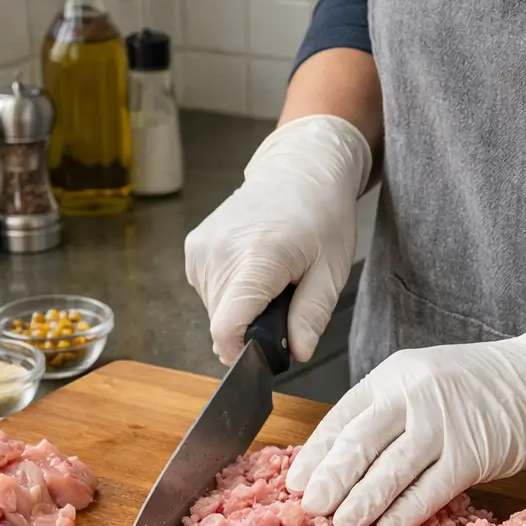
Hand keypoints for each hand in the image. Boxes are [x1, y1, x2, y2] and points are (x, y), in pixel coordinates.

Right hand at [184, 115, 371, 364]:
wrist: (299, 169)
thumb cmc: (320, 215)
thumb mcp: (331, 270)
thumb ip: (312, 315)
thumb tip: (298, 353)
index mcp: (256, 257)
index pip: (225, 326)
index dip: (240, 351)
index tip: (259, 355)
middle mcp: (219, 253)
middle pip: (222, 323)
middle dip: (251, 329)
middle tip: (283, 303)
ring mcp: (200, 250)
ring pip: (214, 310)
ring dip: (241, 310)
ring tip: (269, 280)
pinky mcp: (193, 248)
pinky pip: (208, 291)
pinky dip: (230, 293)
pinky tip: (251, 270)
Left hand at [286, 307, 525, 525]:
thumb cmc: (476, 385)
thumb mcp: (419, 381)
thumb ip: (384, 414)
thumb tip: (338, 463)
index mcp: (391, 377)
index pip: (341, 418)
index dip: (316, 455)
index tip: (295, 483)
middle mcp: (413, 396)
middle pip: (359, 444)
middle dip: (330, 480)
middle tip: (309, 508)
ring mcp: (444, 424)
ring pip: (391, 470)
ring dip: (362, 501)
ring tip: (342, 523)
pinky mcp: (473, 453)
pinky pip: (430, 489)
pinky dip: (406, 511)